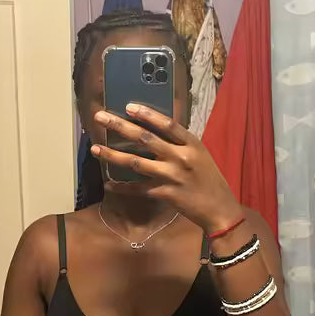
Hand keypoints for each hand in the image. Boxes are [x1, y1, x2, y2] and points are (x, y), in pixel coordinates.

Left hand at [92, 104, 242, 234]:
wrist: (219, 209)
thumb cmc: (210, 180)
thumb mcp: (200, 155)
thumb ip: (180, 144)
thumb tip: (155, 132)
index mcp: (191, 144)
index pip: (167, 124)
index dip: (147, 114)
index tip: (128, 106)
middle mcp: (180, 157)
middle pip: (145, 138)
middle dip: (120, 126)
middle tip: (100, 117)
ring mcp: (171, 176)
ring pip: (135, 162)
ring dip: (113, 155)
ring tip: (95, 148)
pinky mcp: (164, 193)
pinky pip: (138, 189)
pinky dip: (122, 187)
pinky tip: (108, 184)